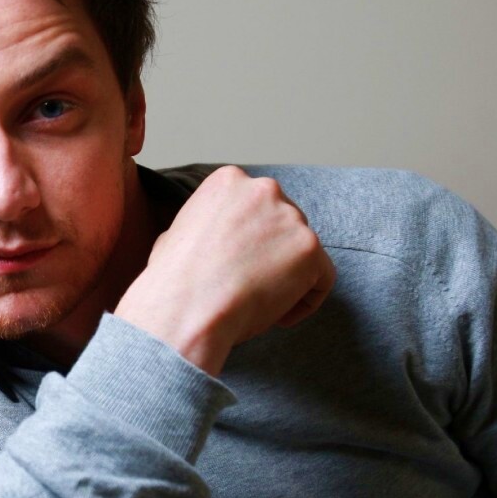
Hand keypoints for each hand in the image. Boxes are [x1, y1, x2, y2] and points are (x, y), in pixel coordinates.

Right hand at [115, 166, 335, 376]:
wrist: (187, 309)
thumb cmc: (174, 282)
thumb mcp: (176, 233)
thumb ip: (207, 225)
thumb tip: (213, 237)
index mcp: (229, 180)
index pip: (258, 208)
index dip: (250, 242)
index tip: (238, 266)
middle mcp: (264, 189)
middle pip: (284, 224)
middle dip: (273, 256)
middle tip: (251, 286)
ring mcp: (291, 217)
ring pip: (303, 252)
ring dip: (288, 279)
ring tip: (259, 305)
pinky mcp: (311, 248)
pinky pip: (322, 278)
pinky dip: (305, 301)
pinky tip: (278, 317)